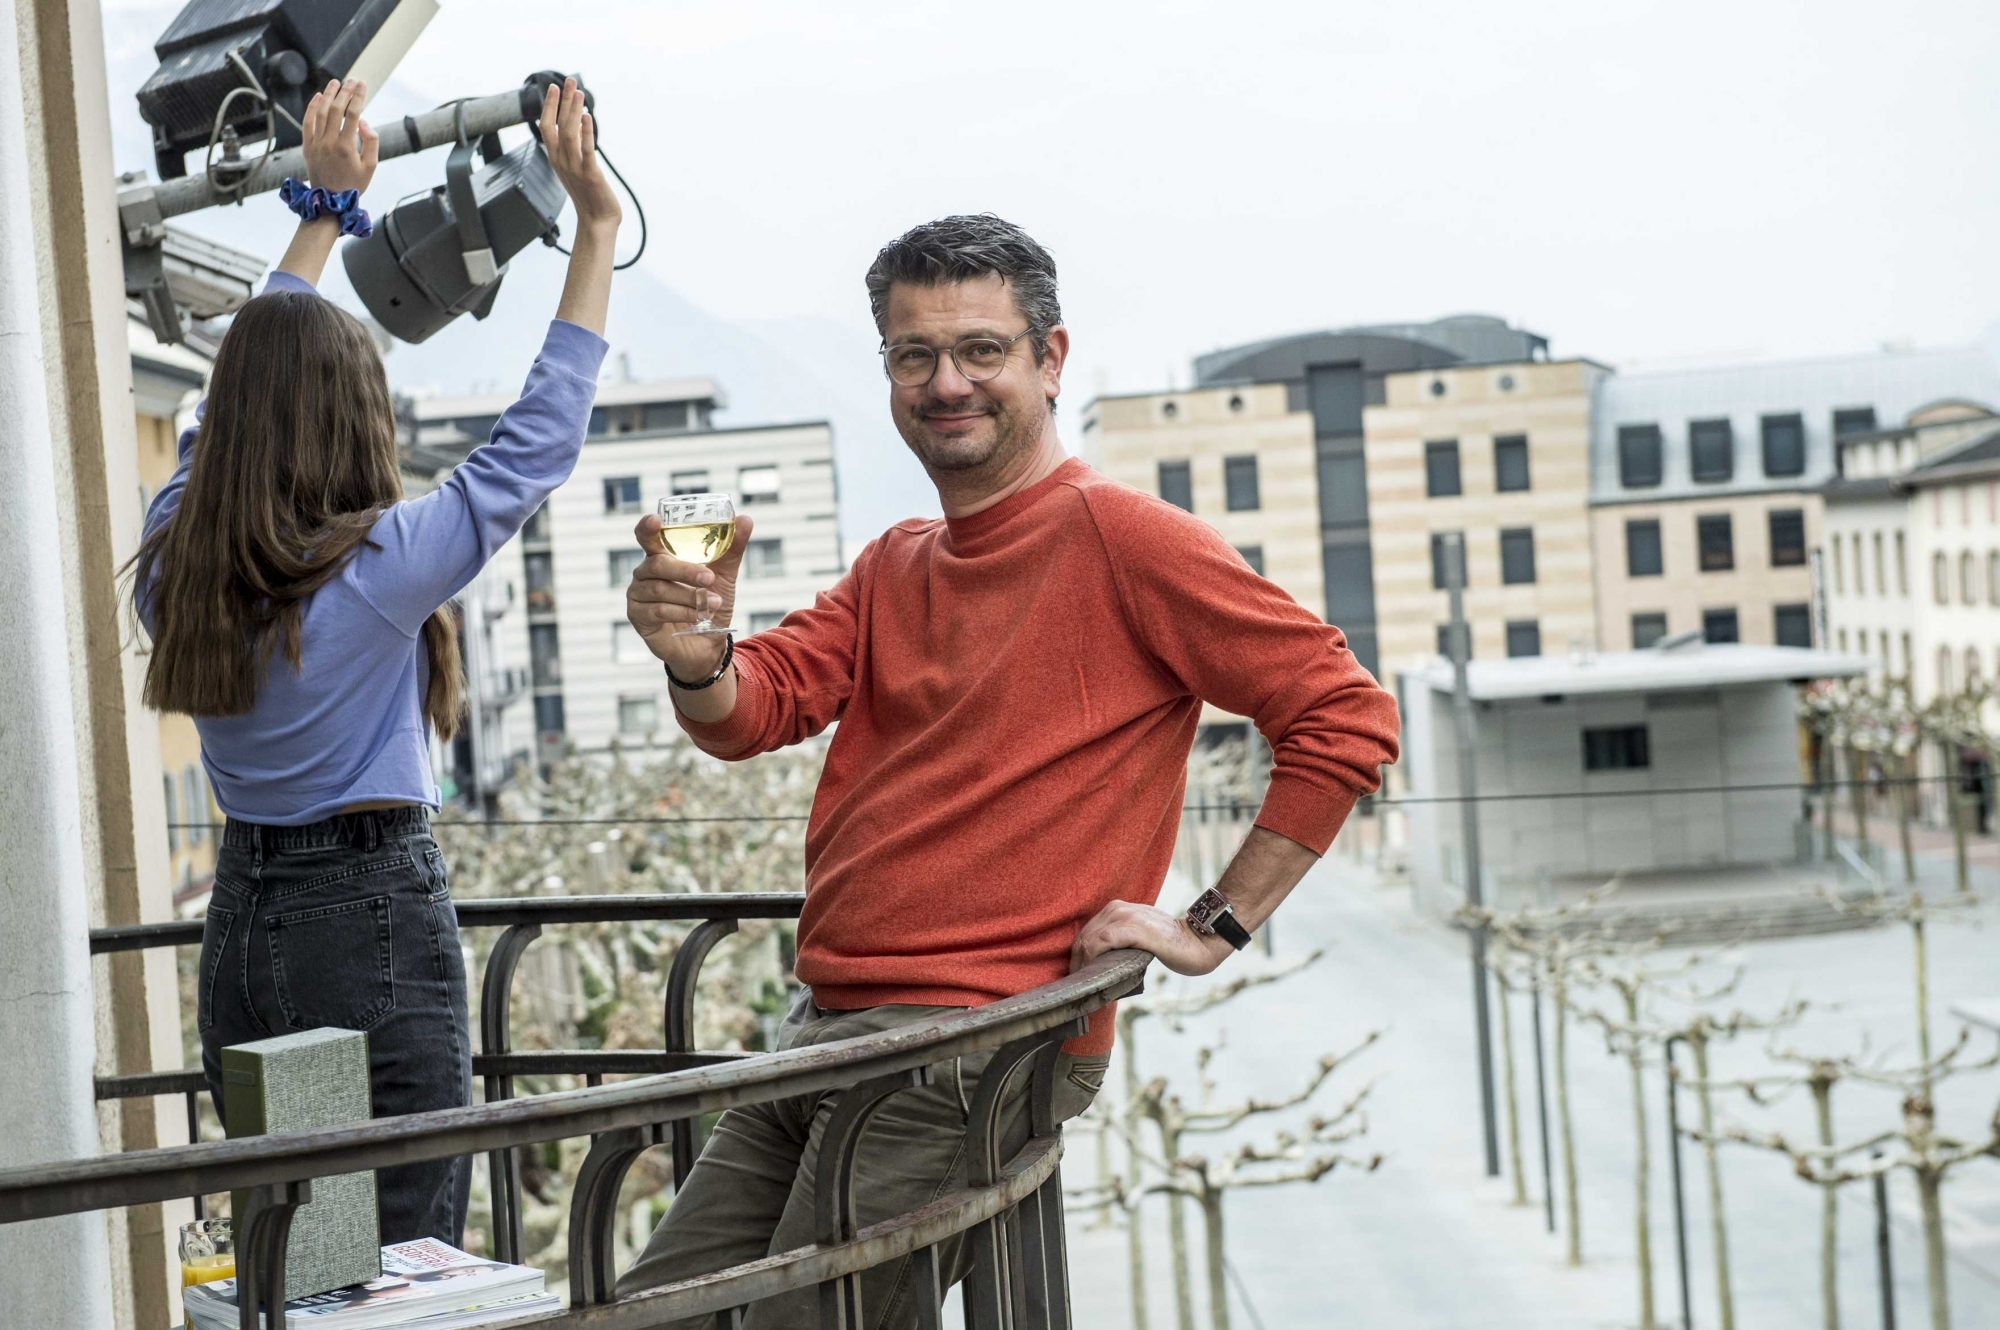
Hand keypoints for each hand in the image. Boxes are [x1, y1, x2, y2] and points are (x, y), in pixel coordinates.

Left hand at [301, 79, 377, 194]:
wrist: (330, 202)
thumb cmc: (354, 185)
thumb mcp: (371, 167)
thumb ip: (371, 142)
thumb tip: (363, 121)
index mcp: (346, 147)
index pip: (353, 114)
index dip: (358, 97)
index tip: (363, 85)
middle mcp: (328, 142)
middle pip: (336, 109)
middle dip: (345, 92)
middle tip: (352, 80)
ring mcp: (315, 143)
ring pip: (320, 112)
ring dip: (328, 95)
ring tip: (336, 83)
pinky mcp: (307, 146)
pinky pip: (307, 122)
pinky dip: (312, 107)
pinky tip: (319, 97)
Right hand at [541, 78, 620, 232]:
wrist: (597, 221)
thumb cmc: (588, 195)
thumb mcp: (577, 167)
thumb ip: (575, 146)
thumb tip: (578, 123)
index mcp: (556, 158)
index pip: (546, 126)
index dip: (550, 106)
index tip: (555, 87)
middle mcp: (562, 161)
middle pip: (557, 124)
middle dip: (563, 101)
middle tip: (570, 80)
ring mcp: (574, 167)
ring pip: (569, 133)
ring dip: (574, 110)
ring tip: (580, 92)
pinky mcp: (590, 174)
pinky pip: (586, 150)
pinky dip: (586, 132)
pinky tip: (588, 117)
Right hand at [627, 511, 753, 678]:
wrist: (708, 644)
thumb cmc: (710, 604)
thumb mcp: (724, 576)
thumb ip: (731, 548)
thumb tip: (745, 519)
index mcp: (661, 556)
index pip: (647, 536)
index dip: (648, 527)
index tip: (655, 520)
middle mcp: (645, 572)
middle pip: (658, 563)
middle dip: (685, 570)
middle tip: (708, 578)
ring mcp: (638, 594)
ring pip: (660, 588)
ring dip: (690, 596)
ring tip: (713, 604)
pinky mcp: (638, 616)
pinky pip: (658, 609)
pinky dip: (682, 612)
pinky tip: (698, 617)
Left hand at [1071, 900, 1233, 976]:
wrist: (1199, 942)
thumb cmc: (1171, 945)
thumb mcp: (1139, 937)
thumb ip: (1120, 941)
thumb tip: (1099, 964)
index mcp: (1118, 909)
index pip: (1087, 932)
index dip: (1078, 955)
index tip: (1079, 976)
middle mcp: (1118, 908)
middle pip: (1084, 937)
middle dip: (1077, 962)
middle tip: (1079, 986)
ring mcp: (1126, 916)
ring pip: (1089, 940)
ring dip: (1083, 964)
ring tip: (1085, 985)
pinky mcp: (1134, 929)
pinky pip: (1102, 942)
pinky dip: (1093, 960)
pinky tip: (1095, 976)